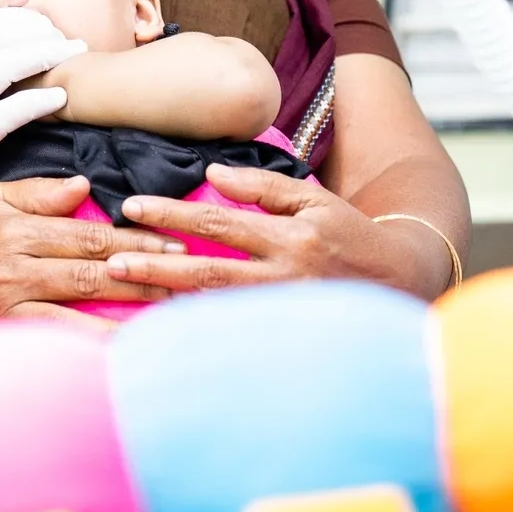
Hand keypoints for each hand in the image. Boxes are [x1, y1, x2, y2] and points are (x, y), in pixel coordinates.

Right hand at [0, 178, 179, 348]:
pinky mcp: (4, 328)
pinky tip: (127, 350)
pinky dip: (93, 343)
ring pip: (82, 301)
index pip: (87, 229)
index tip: (175, 237)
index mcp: (17, 224)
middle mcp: (17, 260)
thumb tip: (82, 187)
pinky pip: (57, 337)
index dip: (134, 233)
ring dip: (131, 304)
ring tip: (174, 307)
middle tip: (191, 271)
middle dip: (147, 267)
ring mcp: (11, 298)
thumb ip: (35, 192)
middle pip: (94, 264)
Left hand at [101, 164, 457, 300]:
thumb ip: (263, 187)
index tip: (131, 207)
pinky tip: (160, 327)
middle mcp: (285, 277)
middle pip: (207, 271)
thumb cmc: (350, 235)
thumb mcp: (314, 200)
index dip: (171, 214)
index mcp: (290, 237)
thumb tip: (211, 174)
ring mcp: (284, 313)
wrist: (401, 283)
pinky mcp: (286, 338)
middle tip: (111, 258)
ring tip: (125, 290)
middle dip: (156, 265)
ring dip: (167, 300)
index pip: (218, 222)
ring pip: (215, 309)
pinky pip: (231, 334)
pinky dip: (195, 331)